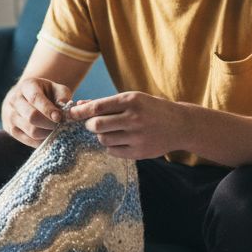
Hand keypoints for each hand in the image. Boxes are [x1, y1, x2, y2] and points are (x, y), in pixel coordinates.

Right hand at [2, 77, 72, 146]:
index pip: (35, 99)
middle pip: (31, 117)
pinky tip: (50, 136)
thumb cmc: (46, 94)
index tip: (59, 117)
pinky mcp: (12, 130)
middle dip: (49, 124)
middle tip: (62, 125)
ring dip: (47, 134)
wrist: (26, 100)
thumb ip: (63, 96)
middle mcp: (14, 100)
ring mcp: (11, 116)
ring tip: (57, 130)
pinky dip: (42, 141)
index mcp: (26, 86)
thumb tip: (66, 110)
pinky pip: (29, 141)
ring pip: (31, 131)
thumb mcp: (56, 89)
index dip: (48, 109)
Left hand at [65, 91, 182, 159]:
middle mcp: (134, 118)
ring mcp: (137, 137)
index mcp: (131, 100)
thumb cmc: (151, 109)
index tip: (71, 114)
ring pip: (103, 139)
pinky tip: (118, 140)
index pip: (97, 107)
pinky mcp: (139, 152)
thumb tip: (80, 105)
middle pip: (97, 125)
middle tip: (91, 124)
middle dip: (89, 125)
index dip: (80, 112)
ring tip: (109, 131)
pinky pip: (113, 151)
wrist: (180, 125)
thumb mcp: (132, 99)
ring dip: (100, 136)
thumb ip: (106, 103)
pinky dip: (110, 146)